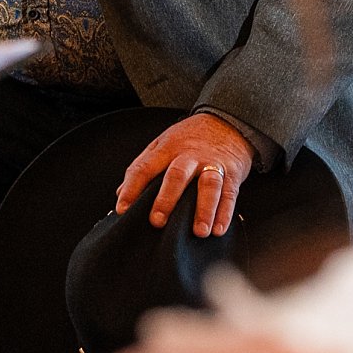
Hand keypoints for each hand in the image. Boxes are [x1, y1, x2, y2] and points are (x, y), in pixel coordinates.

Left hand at [113, 112, 252, 237]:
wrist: (227, 121)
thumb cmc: (189, 138)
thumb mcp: (162, 144)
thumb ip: (142, 167)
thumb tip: (119, 193)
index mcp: (167, 149)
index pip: (145, 168)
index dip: (131, 188)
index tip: (122, 209)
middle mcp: (190, 155)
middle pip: (177, 175)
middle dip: (166, 199)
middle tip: (157, 221)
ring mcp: (212, 163)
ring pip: (209, 185)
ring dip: (204, 210)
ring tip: (199, 231)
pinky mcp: (232, 173)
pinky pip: (230, 194)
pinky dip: (225, 213)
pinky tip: (218, 229)